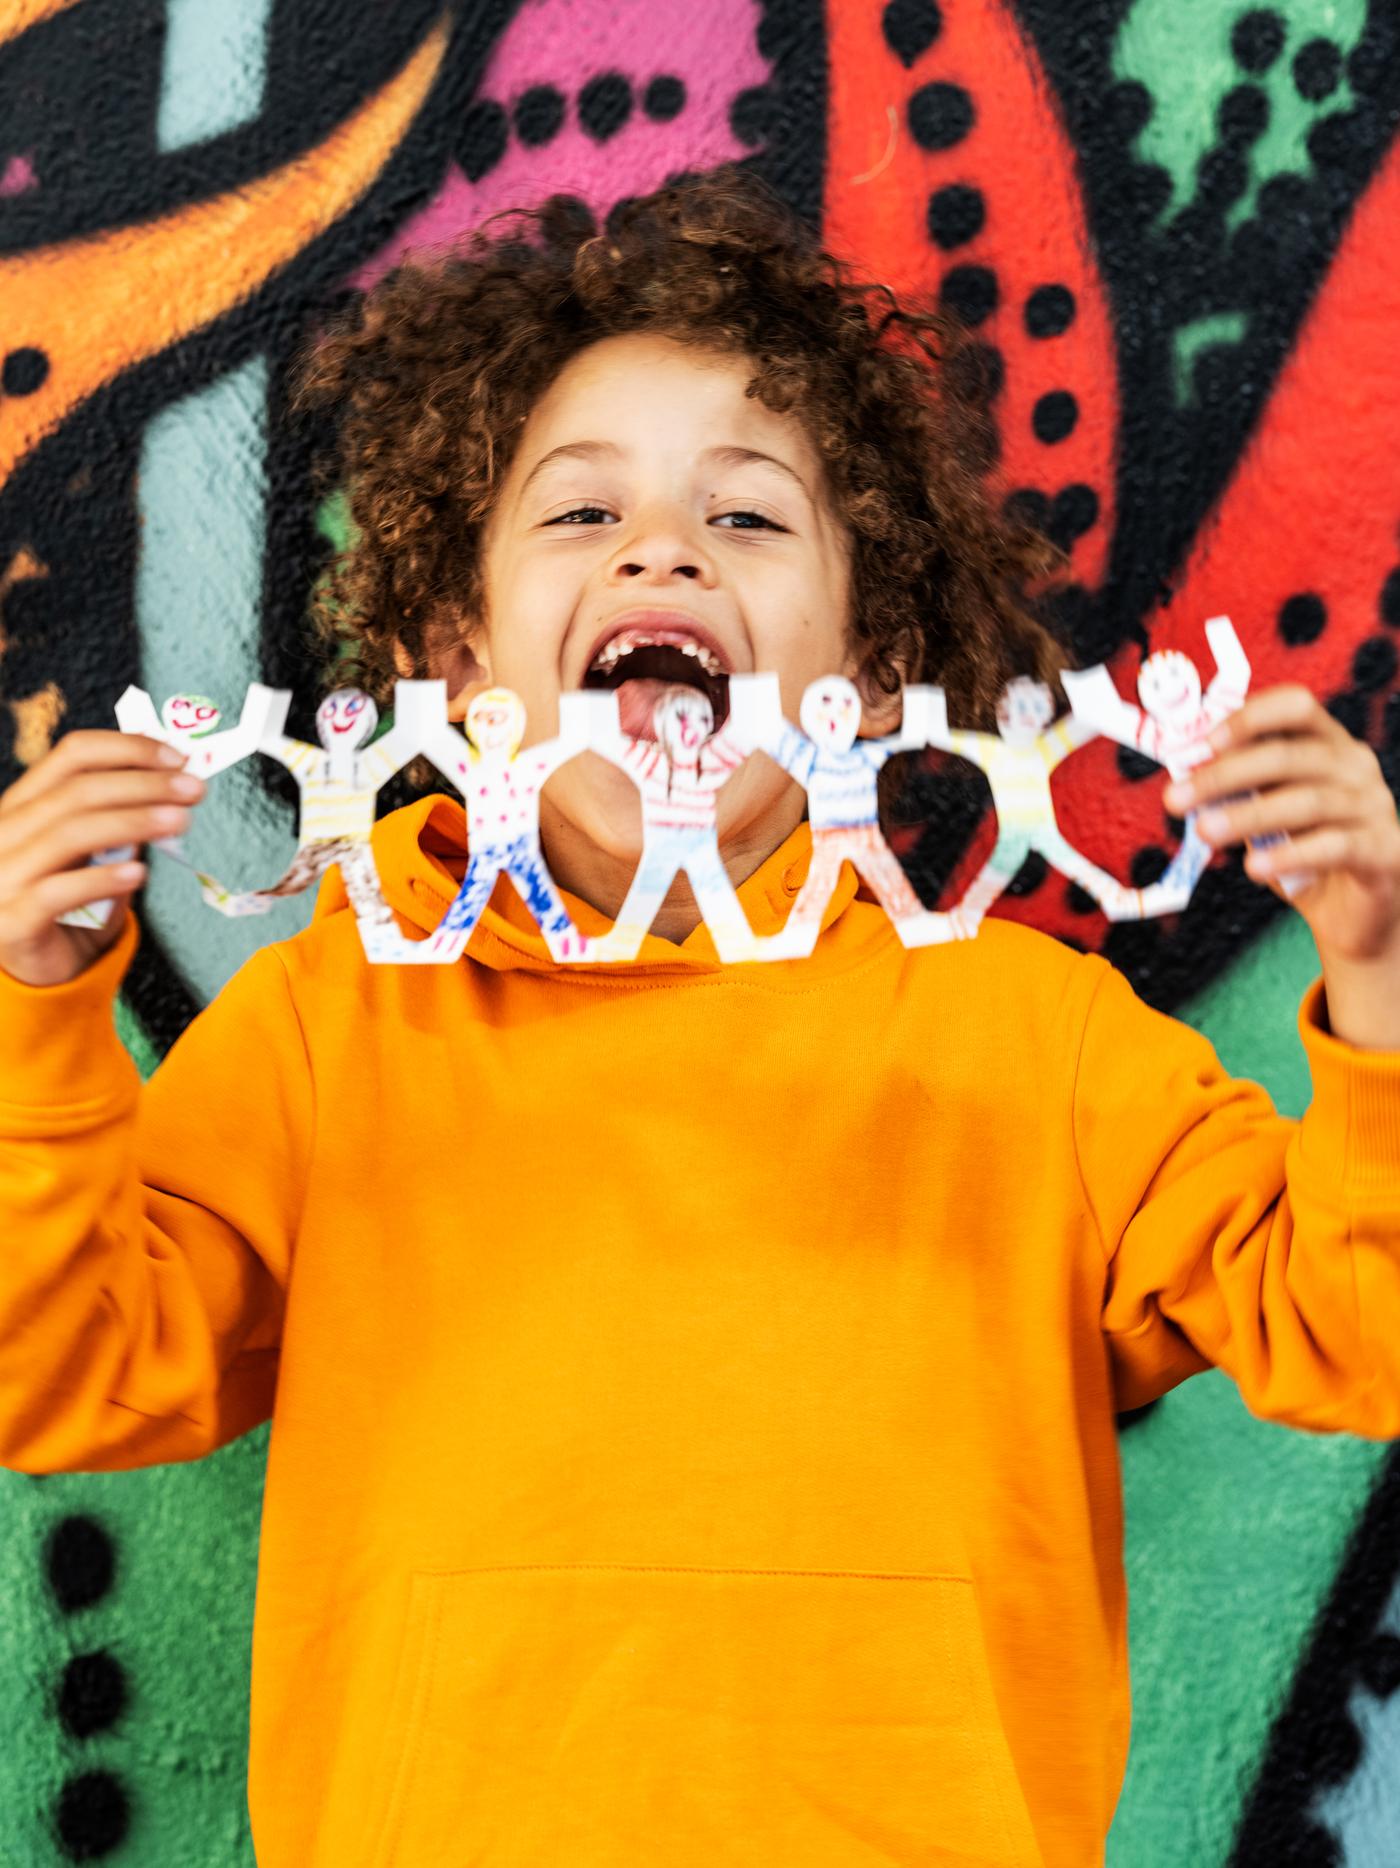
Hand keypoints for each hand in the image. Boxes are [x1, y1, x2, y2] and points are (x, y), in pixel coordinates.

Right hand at [0, 732, 205, 986]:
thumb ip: (118, 821)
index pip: (71, 755)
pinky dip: (101, 879)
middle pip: (76, 791)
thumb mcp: (95, 855)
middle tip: (193, 790)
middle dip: (143, 785)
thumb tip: (173, 785)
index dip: (127, 749)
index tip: (178, 758)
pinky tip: (139, 873)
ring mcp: (2, 876)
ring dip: (132, 822)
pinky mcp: (12, 921)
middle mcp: (4, 833)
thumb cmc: (72, 906)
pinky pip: (57, 892)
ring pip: (68, 834)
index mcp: (22, 805)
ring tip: (179, 821)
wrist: (41, 972)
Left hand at [1163, 685, 1399, 966]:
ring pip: (1308, 802)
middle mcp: (1355, 766)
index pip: (1295, 707)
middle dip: (1225, 775)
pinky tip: (1255, 867)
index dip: (1248, 719)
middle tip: (1176, 799)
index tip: (1201, 744)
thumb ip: (1238, 791)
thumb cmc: (1303, 852)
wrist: (1354, 912)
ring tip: (1205, 832)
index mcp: (1327, 744)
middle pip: (1290, 756)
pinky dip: (1290, 855)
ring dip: (1247, 816)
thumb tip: (1185, 778)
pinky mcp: (1385, 850)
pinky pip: (1335, 846)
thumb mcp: (1265, 814)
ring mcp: (1374, 806)